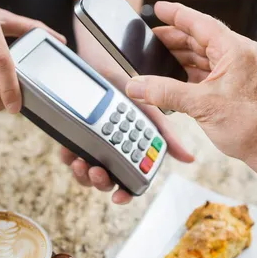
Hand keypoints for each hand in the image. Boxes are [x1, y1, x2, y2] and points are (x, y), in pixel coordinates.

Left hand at [60, 69, 193, 204]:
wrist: (99, 60)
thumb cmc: (127, 84)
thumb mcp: (149, 111)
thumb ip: (166, 136)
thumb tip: (188, 159)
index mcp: (132, 149)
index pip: (130, 179)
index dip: (125, 193)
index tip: (118, 197)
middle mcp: (112, 151)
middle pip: (107, 180)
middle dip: (100, 181)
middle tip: (97, 171)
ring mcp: (92, 146)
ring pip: (85, 173)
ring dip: (82, 174)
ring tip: (80, 161)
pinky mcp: (73, 137)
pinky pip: (68, 156)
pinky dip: (67, 157)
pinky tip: (69, 149)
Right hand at [124, 1, 256, 174]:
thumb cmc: (250, 125)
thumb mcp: (201, 105)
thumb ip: (165, 92)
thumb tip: (137, 85)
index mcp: (235, 50)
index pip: (201, 24)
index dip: (177, 15)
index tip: (159, 8)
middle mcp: (238, 56)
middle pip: (199, 39)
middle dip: (173, 39)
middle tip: (150, 39)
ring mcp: (236, 71)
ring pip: (202, 57)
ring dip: (179, 58)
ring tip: (156, 58)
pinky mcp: (233, 86)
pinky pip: (206, 72)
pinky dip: (188, 73)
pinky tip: (172, 77)